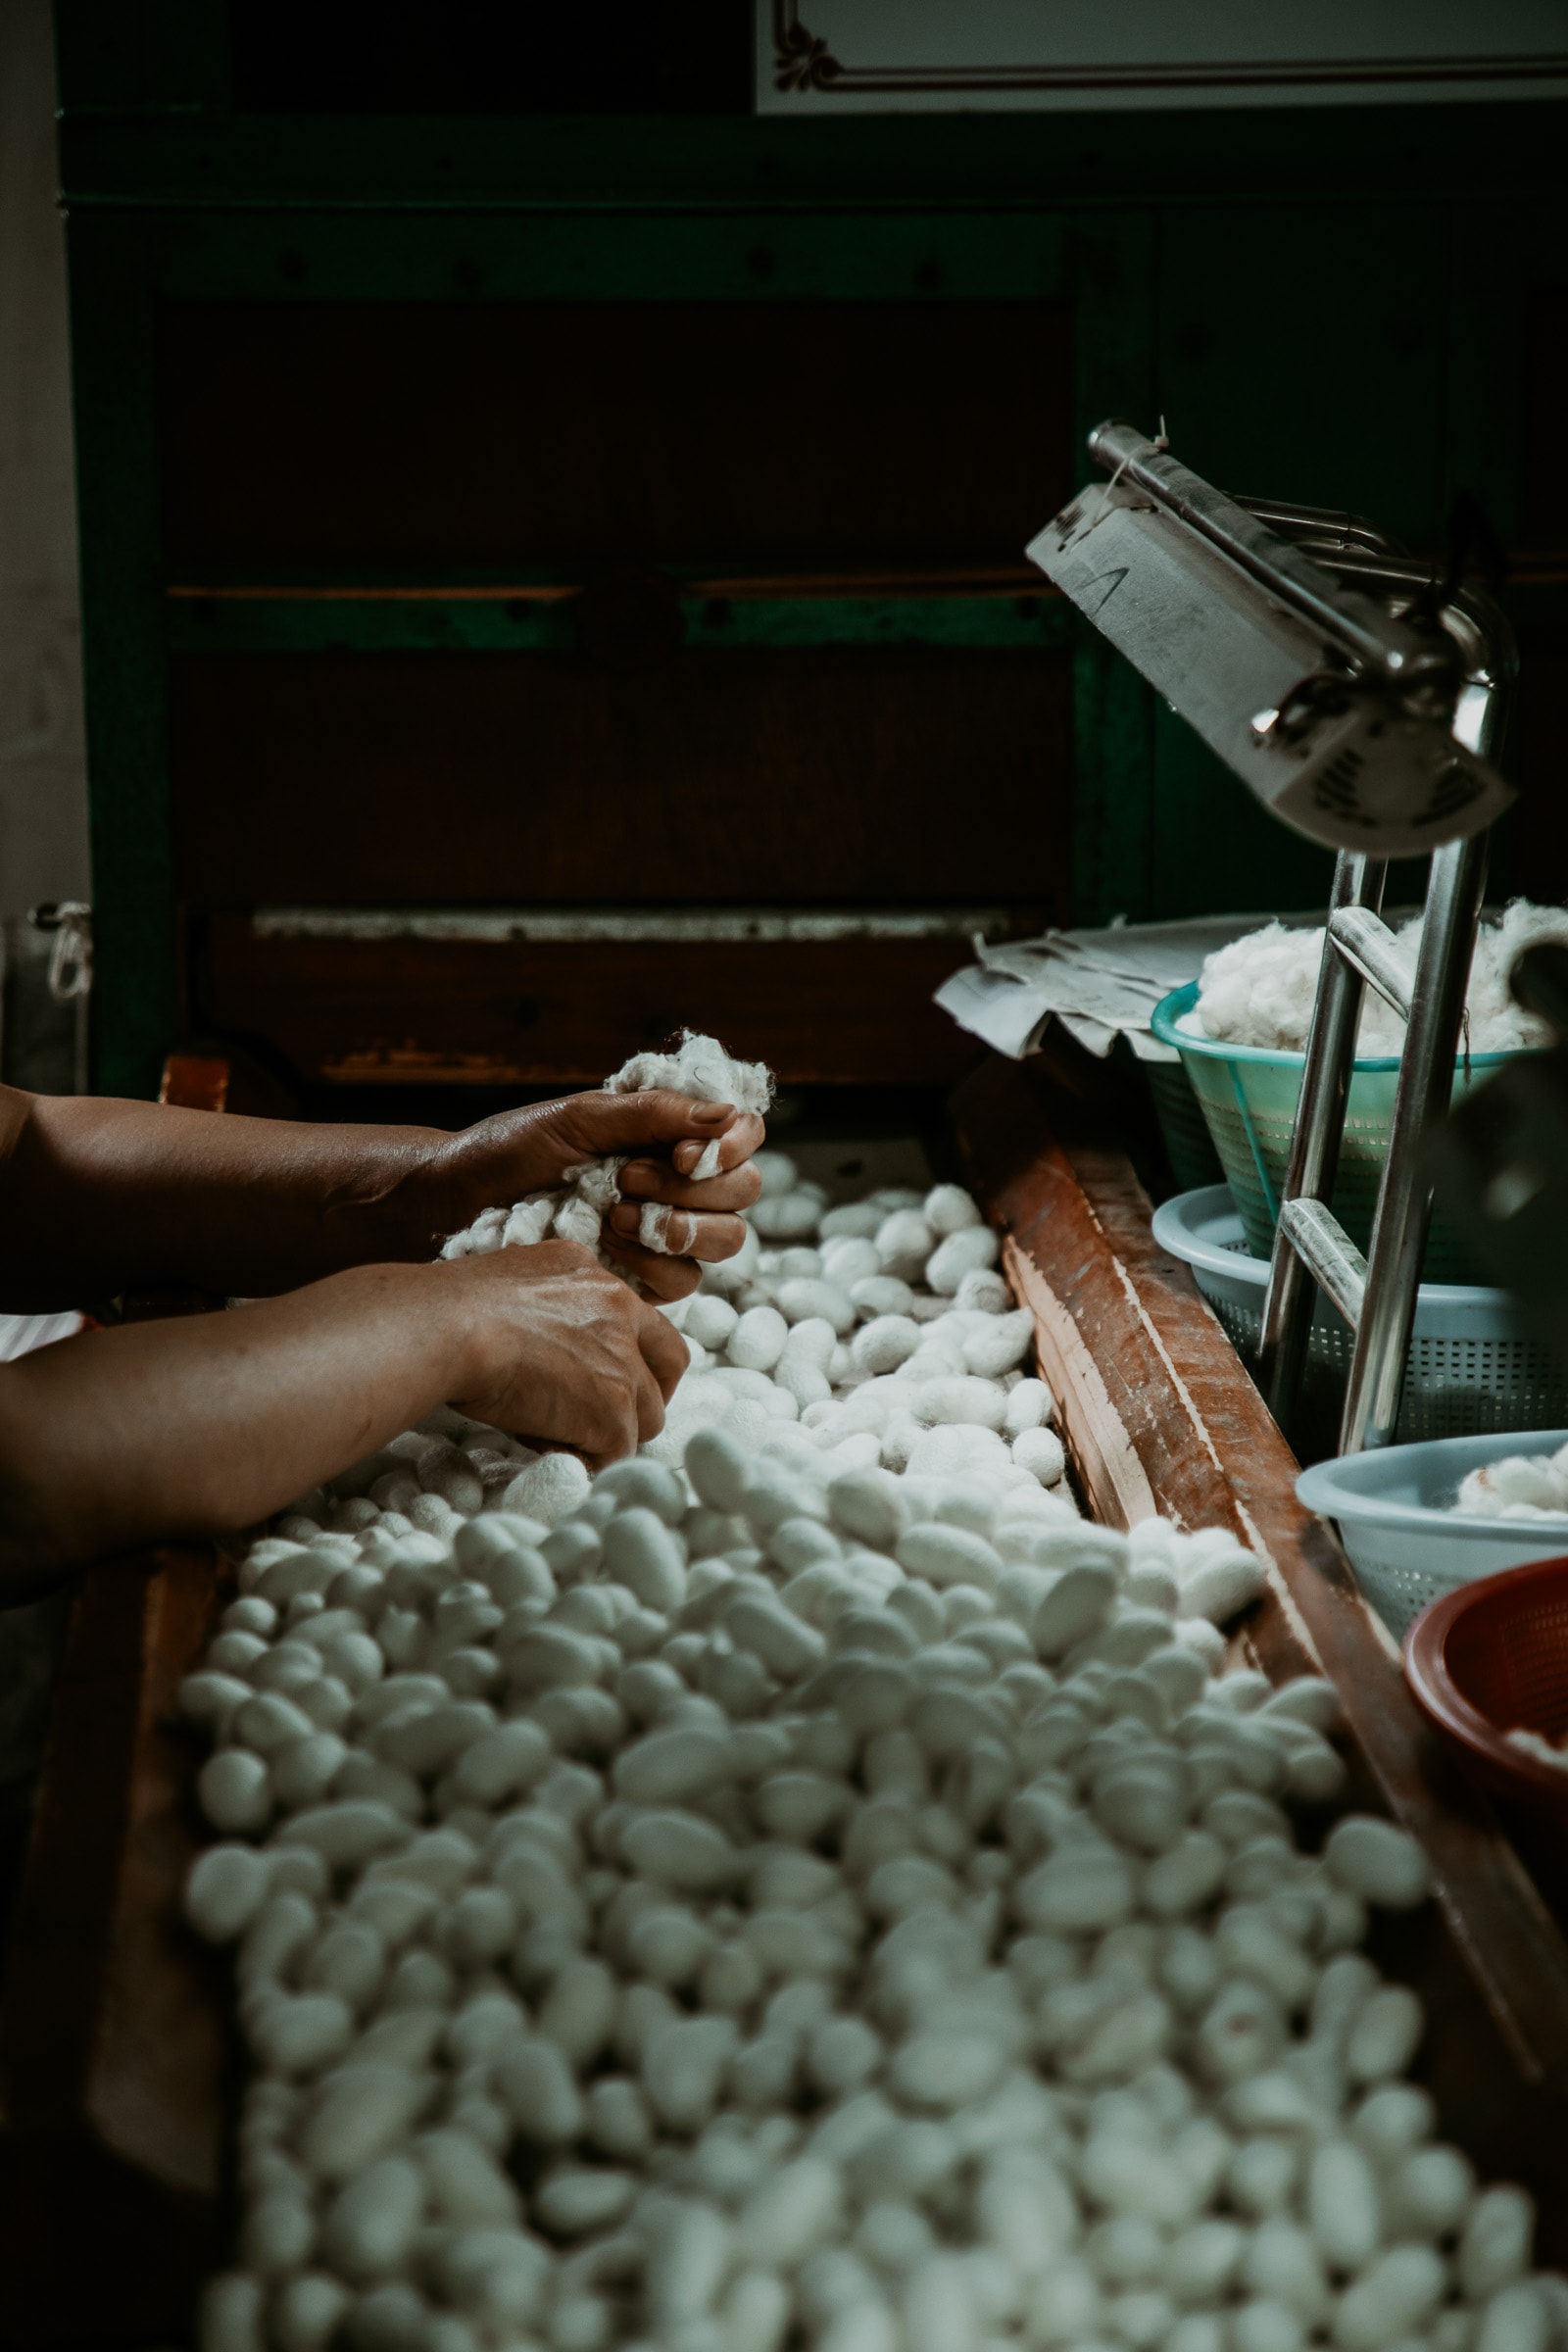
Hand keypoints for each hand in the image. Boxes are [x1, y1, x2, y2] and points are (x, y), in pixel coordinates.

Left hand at [421, 1089, 764, 1302]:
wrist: (457, 1207)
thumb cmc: (510, 1152)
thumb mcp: (579, 1118)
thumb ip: (653, 1113)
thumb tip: (725, 1113)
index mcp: (668, 1134)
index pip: (743, 1135)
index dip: (732, 1147)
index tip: (682, 1152)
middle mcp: (677, 1182)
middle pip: (743, 1192)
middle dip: (693, 1189)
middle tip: (628, 1180)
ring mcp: (664, 1233)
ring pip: (725, 1242)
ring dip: (677, 1227)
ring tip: (617, 1215)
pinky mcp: (644, 1280)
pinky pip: (684, 1282)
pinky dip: (651, 1265)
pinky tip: (608, 1247)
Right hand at [444, 1239, 688, 1465]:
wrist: (446, 1328)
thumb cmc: (451, 1311)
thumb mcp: (513, 1282)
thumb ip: (546, 1302)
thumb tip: (543, 1334)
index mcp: (595, 1278)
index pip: (642, 1319)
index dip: (634, 1354)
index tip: (606, 1375)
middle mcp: (621, 1311)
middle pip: (670, 1363)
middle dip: (646, 1394)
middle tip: (607, 1417)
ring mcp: (622, 1364)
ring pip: (647, 1416)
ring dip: (610, 1431)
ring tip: (557, 1434)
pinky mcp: (613, 1410)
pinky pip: (614, 1452)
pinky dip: (585, 1459)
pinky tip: (545, 1447)